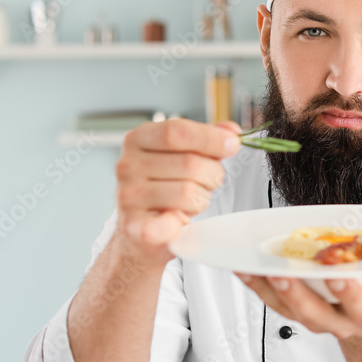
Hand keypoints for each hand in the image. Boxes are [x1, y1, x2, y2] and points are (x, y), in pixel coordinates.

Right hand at [115, 118, 241, 265]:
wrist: (141, 229)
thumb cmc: (166, 186)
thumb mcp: (184, 155)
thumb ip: (208, 141)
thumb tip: (231, 132)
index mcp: (138, 139)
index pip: (176, 131)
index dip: (210, 137)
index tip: (233, 144)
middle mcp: (128, 165)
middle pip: (190, 164)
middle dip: (212, 175)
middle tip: (206, 183)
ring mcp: (128, 196)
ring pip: (188, 193)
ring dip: (200, 200)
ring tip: (190, 202)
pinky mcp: (134, 227)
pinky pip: (170, 223)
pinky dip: (182, 223)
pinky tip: (178, 220)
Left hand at [234, 271, 361, 339]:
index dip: (350, 293)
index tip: (338, 274)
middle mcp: (341, 322)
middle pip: (316, 314)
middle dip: (299, 294)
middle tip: (284, 272)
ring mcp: (317, 318)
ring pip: (289, 310)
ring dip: (269, 289)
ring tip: (253, 267)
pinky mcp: (298, 312)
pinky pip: (273, 302)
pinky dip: (257, 286)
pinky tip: (244, 267)